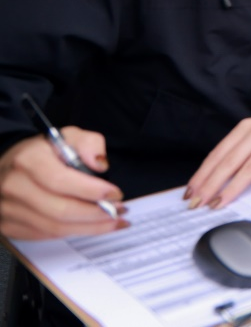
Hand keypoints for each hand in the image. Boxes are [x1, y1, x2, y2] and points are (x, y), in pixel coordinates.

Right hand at [0, 129, 125, 239]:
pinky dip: (74, 233)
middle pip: (60, 210)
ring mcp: (9, 210)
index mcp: (28, 161)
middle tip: (119, 210)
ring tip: (113, 220)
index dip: (91, 190)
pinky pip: (46, 235)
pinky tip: (93, 227)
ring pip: (55, 228)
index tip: (115, 193)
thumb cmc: (43, 152)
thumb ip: (89, 144)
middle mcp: (15, 187)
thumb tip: (100, 166)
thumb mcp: (68, 136)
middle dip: (96, 213)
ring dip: (90, 227)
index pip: (61, 181)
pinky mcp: (10, 226)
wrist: (9, 166)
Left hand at [185, 103, 250, 209]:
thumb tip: (215, 177)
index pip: (218, 154)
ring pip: (250, 168)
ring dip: (232, 188)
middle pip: (230, 162)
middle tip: (199, 202)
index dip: (203, 174)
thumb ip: (239, 149)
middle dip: (211, 184)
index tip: (191, 191)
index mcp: (245, 128)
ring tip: (220, 202)